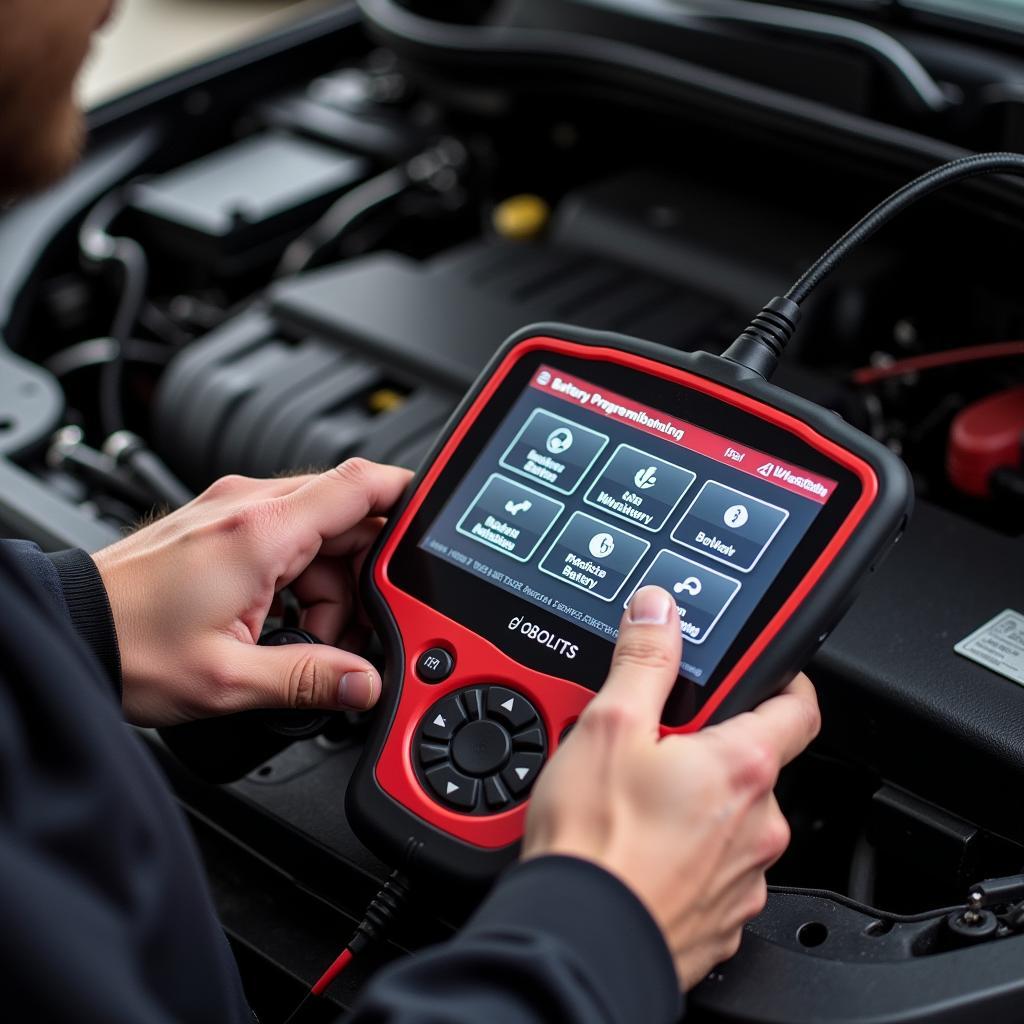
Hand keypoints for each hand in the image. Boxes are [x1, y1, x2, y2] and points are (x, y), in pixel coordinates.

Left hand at [93, 459, 411, 725]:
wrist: (70, 630)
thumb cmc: (129, 644)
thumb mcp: (229, 679)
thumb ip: (310, 680)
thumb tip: (366, 684)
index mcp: (262, 531)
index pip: (363, 484)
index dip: (410, 495)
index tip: (434, 520)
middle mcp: (251, 507)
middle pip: (350, 518)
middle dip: (366, 575)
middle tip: (348, 633)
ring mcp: (235, 511)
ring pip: (323, 532)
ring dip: (333, 584)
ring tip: (305, 638)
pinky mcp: (223, 526)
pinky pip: (291, 539)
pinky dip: (304, 578)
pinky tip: (285, 621)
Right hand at [522, 585, 819, 988]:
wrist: (579, 939)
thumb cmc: (596, 843)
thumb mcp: (609, 725)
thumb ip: (643, 661)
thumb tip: (660, 612)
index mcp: (743, 767)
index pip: (798, 706)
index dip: (782, 679)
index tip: (762, 671)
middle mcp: (760, 824)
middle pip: (751, 763)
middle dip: (707, 748)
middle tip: (652, 746)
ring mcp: (744, 877)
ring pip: (730, 820)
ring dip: (695, 804)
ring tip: (632, 803)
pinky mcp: (721, 918)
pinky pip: (714, 869)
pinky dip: (685, 854)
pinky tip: (638, 849)